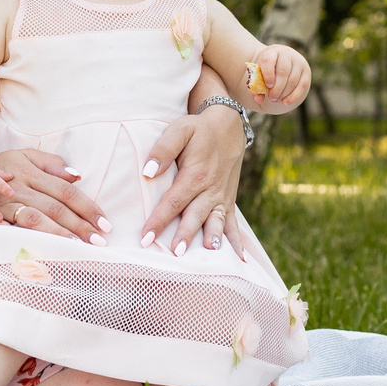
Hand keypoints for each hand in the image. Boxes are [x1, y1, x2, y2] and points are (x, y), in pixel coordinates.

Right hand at [0, 148, 107, 243]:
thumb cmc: (2, 166)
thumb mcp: (24, 156)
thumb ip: (51, 163)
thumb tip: (76, 175)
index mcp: (32, 173)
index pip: (66, 191)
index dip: (87, 207)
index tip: (104, 222)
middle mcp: (21, 188)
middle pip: (55, 208)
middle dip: (79, 225)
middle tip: (99, 241)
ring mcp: (5, 204)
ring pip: (35, 220)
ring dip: (58, 234)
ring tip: (78, 246)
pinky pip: (12, 230)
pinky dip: (29, 240)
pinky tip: (45, 249)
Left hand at [139, 104, 246, 259]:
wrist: (228, 125)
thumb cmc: (198, 129)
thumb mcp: (179, 130)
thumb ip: (163, 149)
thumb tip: (148, 172)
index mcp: (195, 174)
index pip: (173, 201)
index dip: (159, 220)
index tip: (146, 237)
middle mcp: (210, 189)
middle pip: (195, 215)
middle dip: (185, 236)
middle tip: (175, 254)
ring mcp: (221, 197)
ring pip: (215, 222)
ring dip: (212, 239)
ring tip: (210, 256)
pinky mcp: (229, 200)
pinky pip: (233, 223)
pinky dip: (237, 241)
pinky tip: (240, 260)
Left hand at [245, 45, 310, 113]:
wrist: (281, 61)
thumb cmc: (267, 69)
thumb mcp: (259, 73)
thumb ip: (256, 85)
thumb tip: (258, 99)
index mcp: (271, 52)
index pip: (269, 61)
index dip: (268, 74)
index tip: (268, 86)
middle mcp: (286, 54)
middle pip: (283, 72)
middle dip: (277, 88)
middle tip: (272, 98)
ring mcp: (298, 62)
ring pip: (292, 80)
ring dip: (284, 93)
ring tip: (276, 100)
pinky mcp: (306, 71)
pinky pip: (302, 85)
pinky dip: (294, 96)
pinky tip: (286, 102)